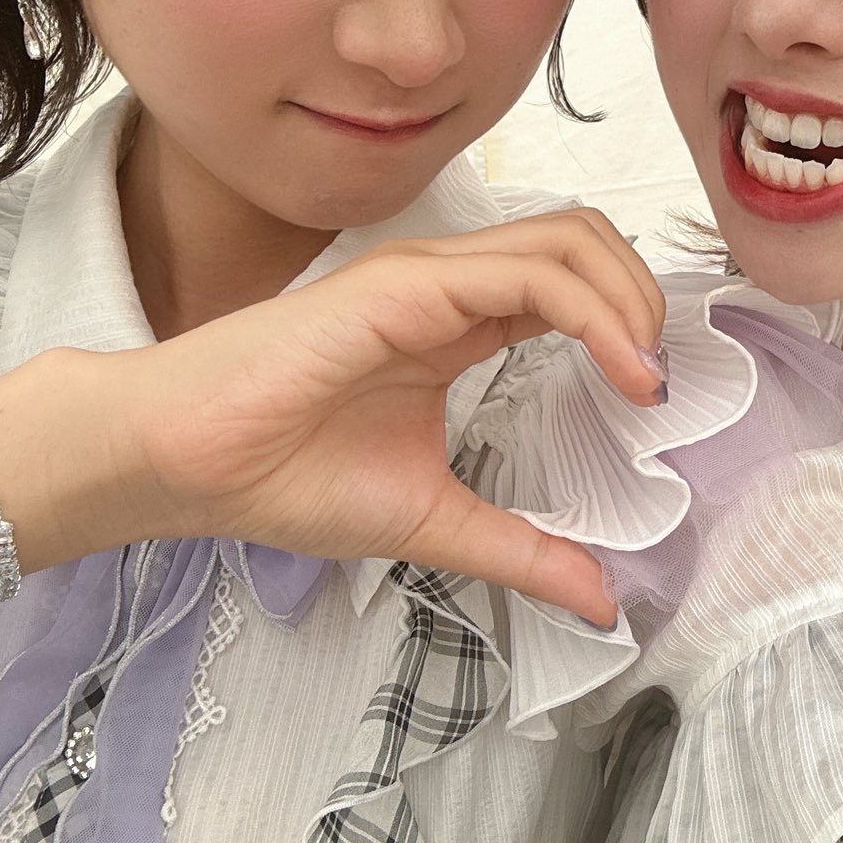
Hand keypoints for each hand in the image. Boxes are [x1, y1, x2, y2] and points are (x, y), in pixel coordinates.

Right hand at [107, 209, 663, 624]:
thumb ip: (521, 551)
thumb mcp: (435, 522)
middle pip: (585, 240)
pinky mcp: (405, 287)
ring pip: (568, 239)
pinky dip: (594, 313)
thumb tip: (602, 602)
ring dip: (631, 300)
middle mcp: (451, 282)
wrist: (184, 465)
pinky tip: (620, 368)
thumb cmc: (283, 477)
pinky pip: (526, 275)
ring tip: (646, 374)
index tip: (656, 400)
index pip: (572, 281)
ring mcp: (428, 276)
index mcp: (460, 320)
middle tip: (658, 380)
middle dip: (644, 296)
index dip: (631, 323)